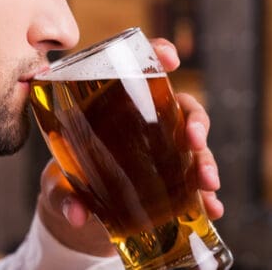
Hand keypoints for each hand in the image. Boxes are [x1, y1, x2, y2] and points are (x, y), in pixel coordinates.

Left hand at [36, 38, 222, 255]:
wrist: (79, 214)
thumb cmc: (65, 184)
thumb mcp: (58, 187)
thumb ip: (64, 196)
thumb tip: (77, 215)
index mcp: (116, 107)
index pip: (142, 69)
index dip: (160, 54)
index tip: (170, 59)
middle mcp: (146, 124)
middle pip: (182, 108)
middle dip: (196, 121)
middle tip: (194, 140)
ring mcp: (163, 152)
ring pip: (195, 146)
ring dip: (206, 161)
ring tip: (208, 184)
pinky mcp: (172, 182)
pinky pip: (196, 184)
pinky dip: (206, 197)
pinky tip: (213, 208)